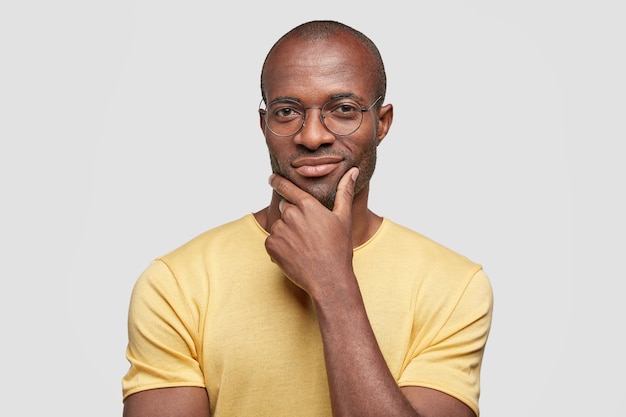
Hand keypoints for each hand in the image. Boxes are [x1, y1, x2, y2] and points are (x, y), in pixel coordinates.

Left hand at [265, 167, 359, 296]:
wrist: (328, 279)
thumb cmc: (339, 249)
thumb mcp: (344, 218)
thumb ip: (344, 191)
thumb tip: (353, 171)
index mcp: (308, 205)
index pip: (286, 187)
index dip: (277, 181)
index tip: (271, 178)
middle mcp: (291, 215)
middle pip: (286, 208)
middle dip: (293, 217)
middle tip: (309, 234)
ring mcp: (279, 230)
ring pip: (279, 225)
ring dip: (287, 232)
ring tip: (304, 246)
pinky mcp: (271, 245)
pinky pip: (272, 240)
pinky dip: (280, 246)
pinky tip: (295, 254)